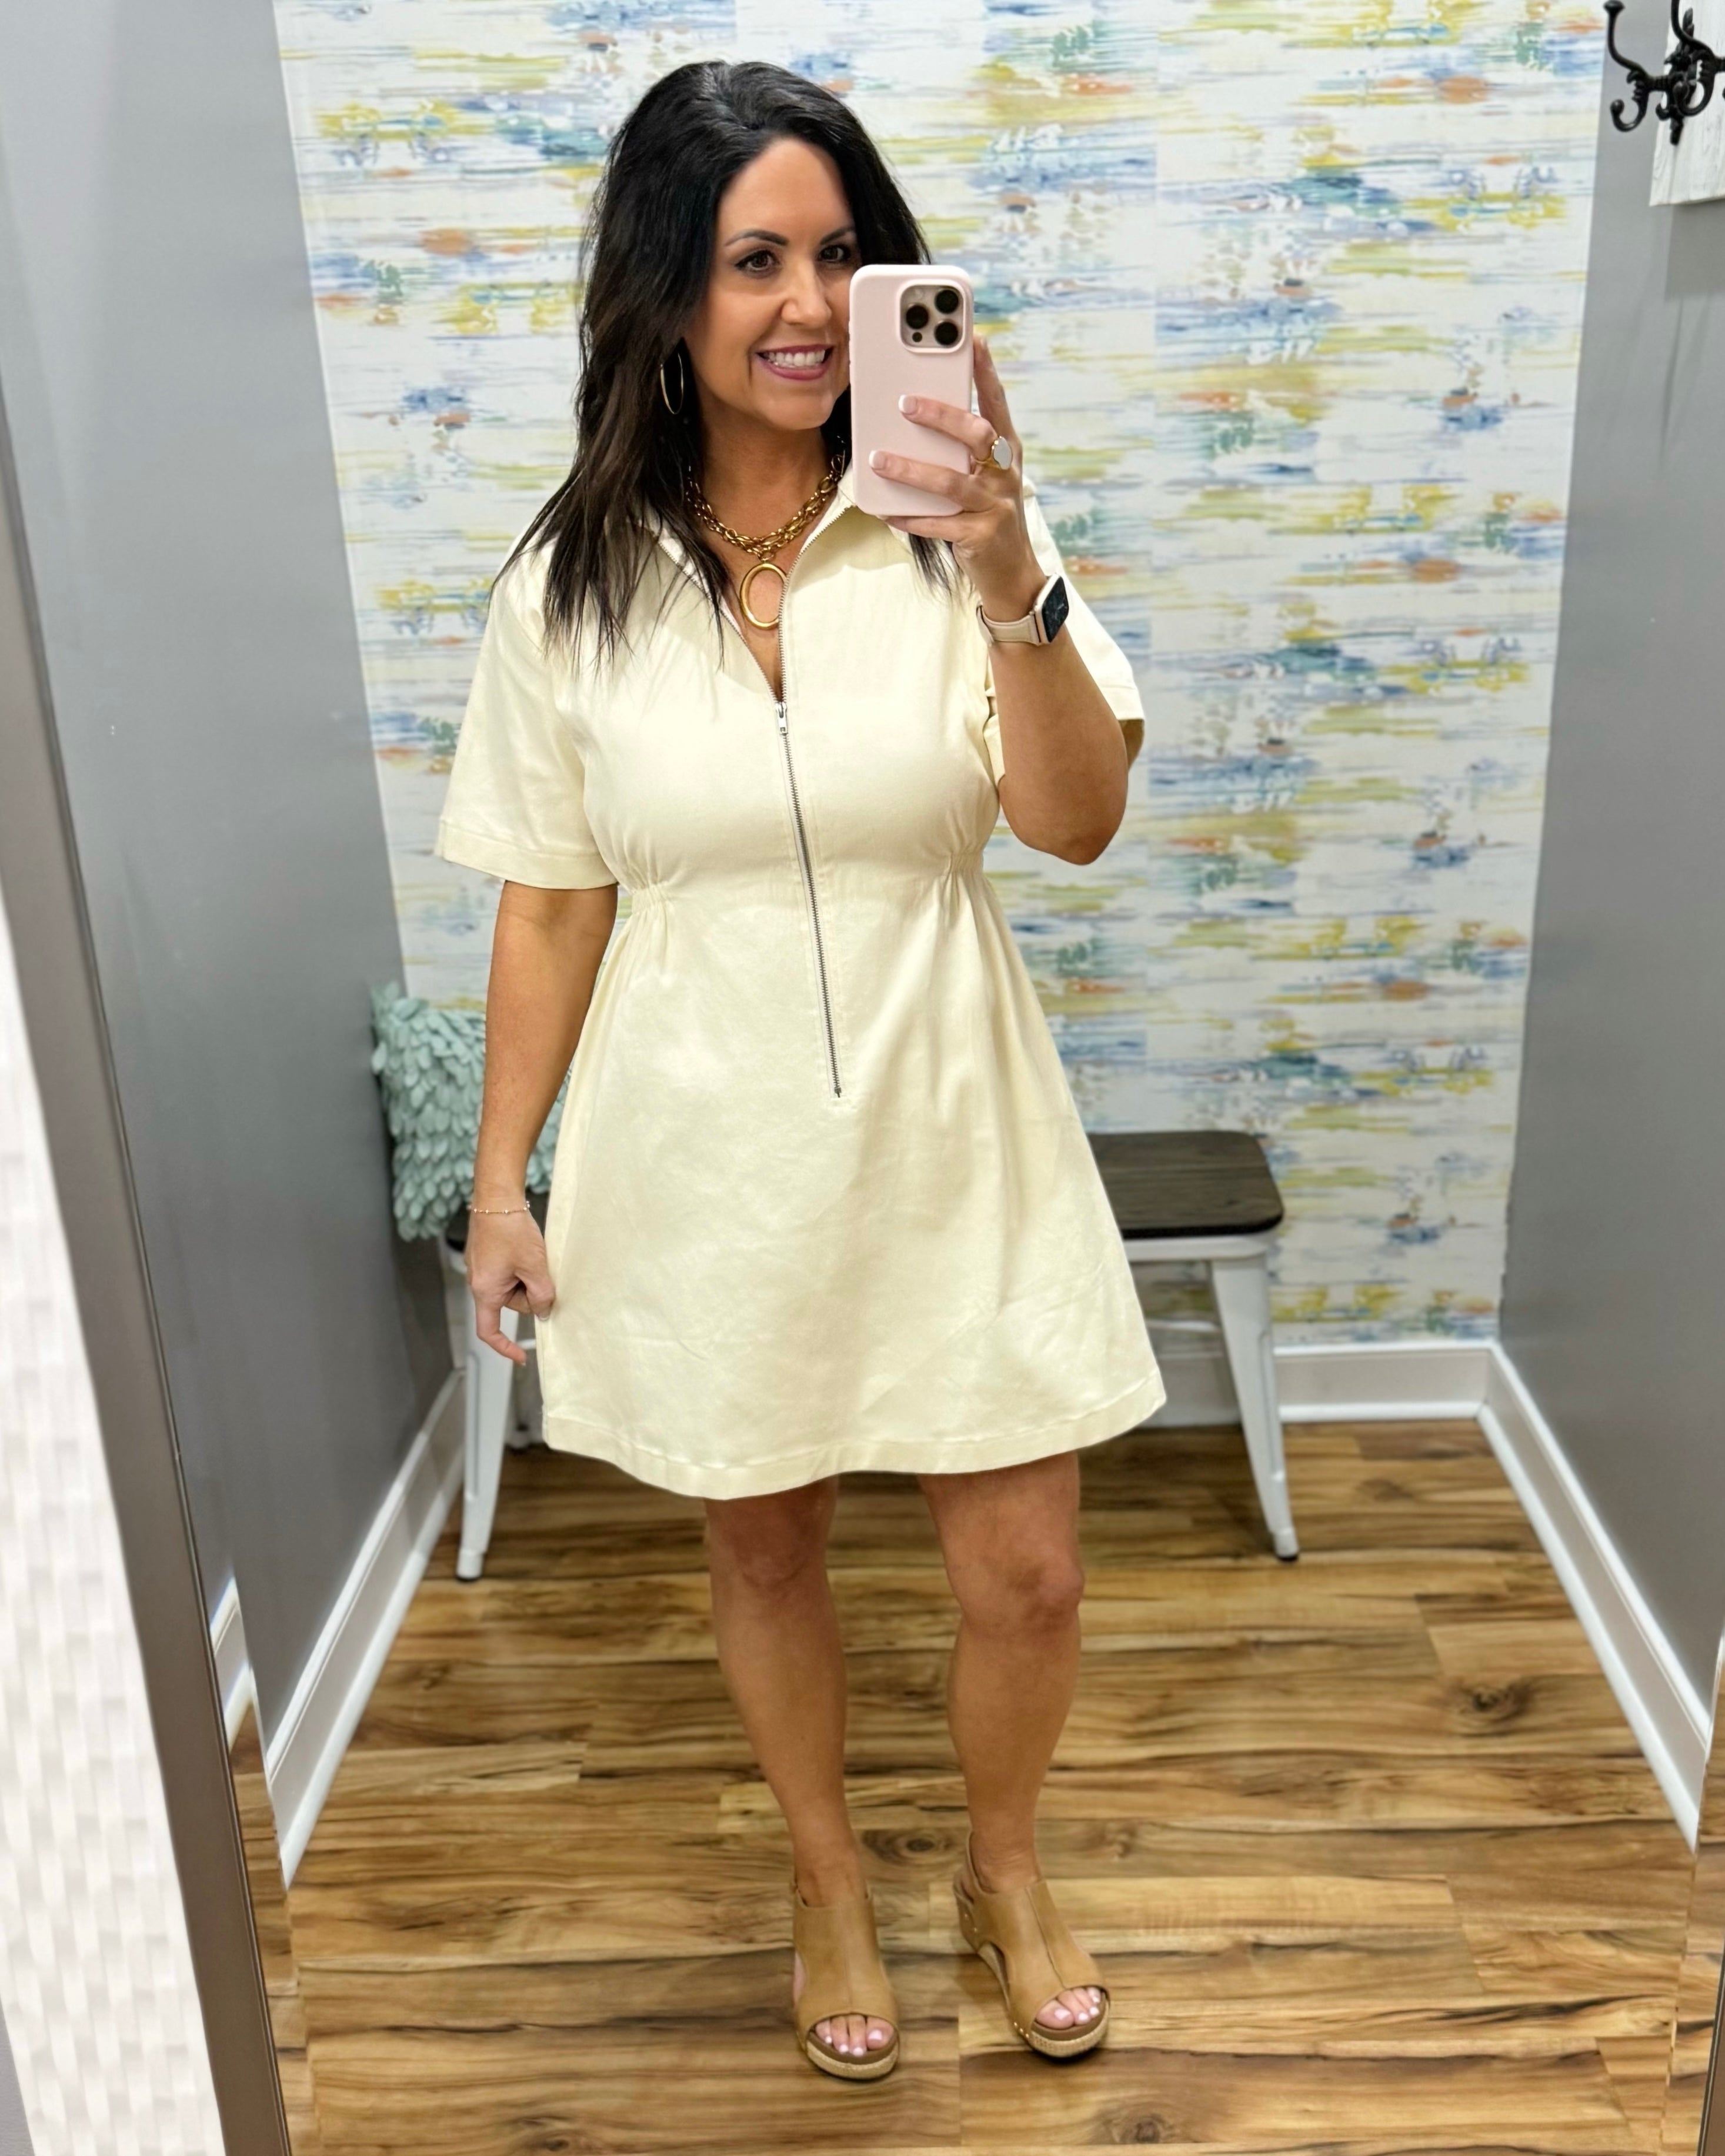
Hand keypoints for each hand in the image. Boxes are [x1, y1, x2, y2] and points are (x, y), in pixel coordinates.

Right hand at [466, 1207, 554, 1365]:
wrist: (496, 1197)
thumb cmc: (510, 1229)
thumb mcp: (534, 1266)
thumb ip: (541, 1294)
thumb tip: (544, 1312)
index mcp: (485, 1290)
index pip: (489, 1331)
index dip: (505, 1347)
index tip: (521, 1356)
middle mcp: (478, 1282)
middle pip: (509, 1304)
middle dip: (529, 1293)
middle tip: (540, 1270)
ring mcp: (481, 1269)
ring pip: (511, 1286)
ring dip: (526, 1276)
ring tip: (532, 1253)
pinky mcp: (486, 1256)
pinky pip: (507, 1271)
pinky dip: (520, 1266)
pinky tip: (525, 1248)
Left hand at [870, 336, 1043, 622]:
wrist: (1010, 571)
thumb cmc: (986, 512)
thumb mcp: (981, 473)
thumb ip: (959, 446)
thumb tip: (913, 408)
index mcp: (1006, 450)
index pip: (997, 403)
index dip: (986, 371)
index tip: (973, 338)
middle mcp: (1005, 473)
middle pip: (977, 435)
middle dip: (942, 416)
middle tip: (905, 402)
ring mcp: (995, 505)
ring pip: (951, 482)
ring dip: (912, 470)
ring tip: (879, 460)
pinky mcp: (979, 536)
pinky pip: (938, 524)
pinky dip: (910, 517)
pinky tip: (886, 510)